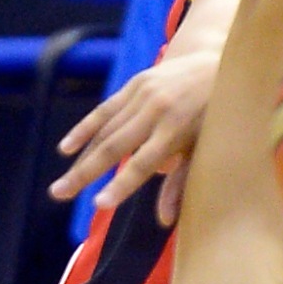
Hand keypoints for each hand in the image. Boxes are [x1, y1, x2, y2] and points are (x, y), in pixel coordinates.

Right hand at [52, 40, 220, 222]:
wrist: (224, 62)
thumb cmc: (220, 117)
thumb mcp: (209, 149)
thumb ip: (183, 182)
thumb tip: (165, 221)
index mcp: (178, 128)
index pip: (143, 163)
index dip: (121, 185)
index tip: (99, 205)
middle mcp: (157, 109)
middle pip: (114, 147)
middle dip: (85, 174)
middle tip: (59, 194)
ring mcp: (144, 93)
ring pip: (105, 130)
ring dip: (81, 158)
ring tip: (62, 184)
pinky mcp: (136, 83)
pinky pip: (105, 110)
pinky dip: (85, 129)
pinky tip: (66, 149)